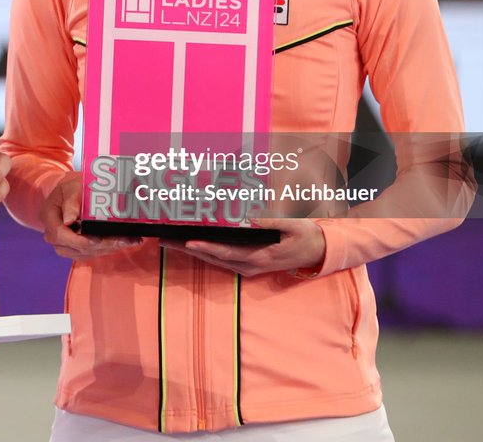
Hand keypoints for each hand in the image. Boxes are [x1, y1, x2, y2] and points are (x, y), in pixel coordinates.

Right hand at [39, 172, 141, 259]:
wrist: (69, 192)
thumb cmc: (71, 187)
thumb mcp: (71, 187)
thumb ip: (71, 202)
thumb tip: (69, 220)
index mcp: (48, 217)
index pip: (62, 235)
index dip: (81, 240)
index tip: (100, 239)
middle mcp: (52, 234)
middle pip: (77, 248)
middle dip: (103, 246)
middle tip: (125, 240)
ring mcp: (63, 244)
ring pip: (86, 253)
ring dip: (108, 249)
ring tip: (129, 241)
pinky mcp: (74, 248)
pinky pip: (90, 253)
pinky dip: (107, 249)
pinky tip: (124, 242)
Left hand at [161, 218, 325, 276]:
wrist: (318, 251)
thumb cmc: (305, 236)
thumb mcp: (291, 226)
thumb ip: (268, 222)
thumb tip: (246, 217)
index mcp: (259, 257)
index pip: (226, 253)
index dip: (206, 248)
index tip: (188, 242)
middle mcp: (249, 266)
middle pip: (213, 258)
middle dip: (187, 249)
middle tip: (164, 239)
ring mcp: (247, 266)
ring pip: (214, 260)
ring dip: (192, 251)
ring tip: (170, 241)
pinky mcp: (247, 264)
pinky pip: (221, 259)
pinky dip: (205, 251)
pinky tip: (191, 244)